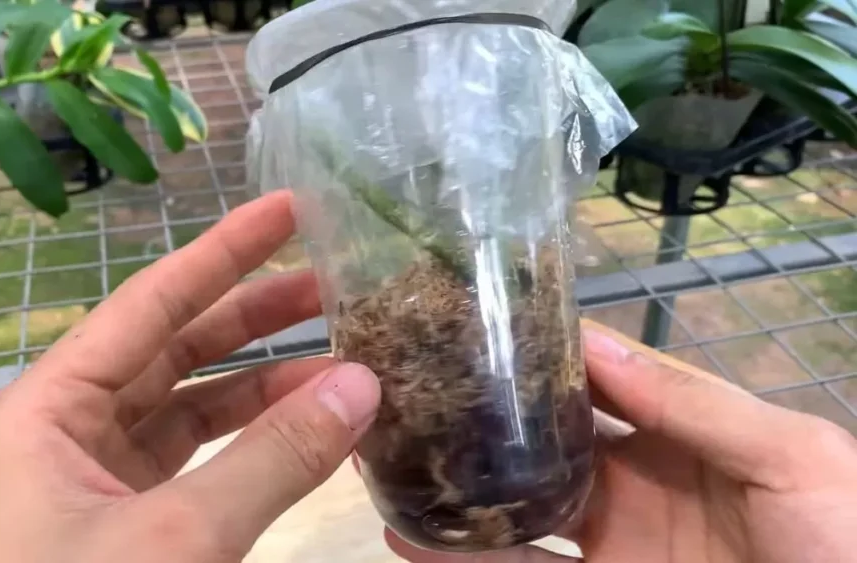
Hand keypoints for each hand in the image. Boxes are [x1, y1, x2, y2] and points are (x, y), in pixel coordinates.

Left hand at [0, 190, 380, 562]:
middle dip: (254, 313)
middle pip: (174, 349)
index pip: (149, 305)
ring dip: (266, 385)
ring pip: (194, 410)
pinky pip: (201, 465)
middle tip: (336, 278)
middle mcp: (68, 432)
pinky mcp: (128, 529)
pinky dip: (256, 447)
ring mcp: (98, 483)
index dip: (223, 253)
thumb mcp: (178, 540)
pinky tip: (313, 431)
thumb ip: (274, 461)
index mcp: (47, 410)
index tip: (289, 210)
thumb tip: (366, 385)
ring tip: (347, 358)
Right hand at [384, 326, 856, 562]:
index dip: (538, 348)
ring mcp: (610, 541)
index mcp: (678, 430)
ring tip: (389, 459)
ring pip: (515, 508)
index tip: (469, 319)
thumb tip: (600, 350)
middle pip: (540, 438)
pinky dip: (463, 559)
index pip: (595, 377)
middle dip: (480, 413)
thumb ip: (700, 405)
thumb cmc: (842, 540)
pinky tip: (408, 539)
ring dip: (456, 487)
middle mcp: (631, 479)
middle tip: (408, 387)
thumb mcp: (794, 458)